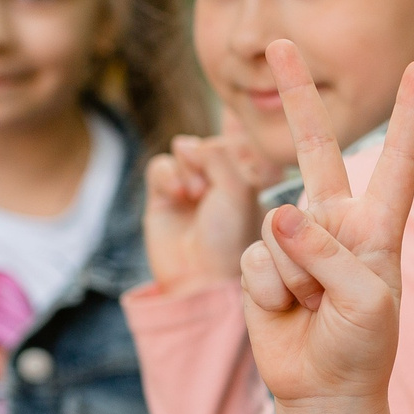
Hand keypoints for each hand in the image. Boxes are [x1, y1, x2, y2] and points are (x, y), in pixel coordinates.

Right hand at [145, 134, 268, 295]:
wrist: (201, 281)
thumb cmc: (232, 241)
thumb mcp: (239, 191)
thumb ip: (218, 155)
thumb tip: (185, 143)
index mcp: (252, 179)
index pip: (240, 139)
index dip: (234, 133)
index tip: (234, 138)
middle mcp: (223, 182)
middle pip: (209, 141)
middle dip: (208, 155)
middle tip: (210, 183)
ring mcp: (192, 189)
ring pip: (184, 151)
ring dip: (189, 167)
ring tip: (196, 194)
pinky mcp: (164, 198)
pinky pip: (161, 166)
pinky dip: (168, 175)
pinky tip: (179, 195)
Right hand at [239, 44, 413, 413]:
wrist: (324, 392)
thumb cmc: (362, 348)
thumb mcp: (367, 302)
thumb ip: (329, 256)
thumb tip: (282, 215)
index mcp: (378, 225)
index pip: (398, 162)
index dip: (411, 115)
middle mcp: (335, 221)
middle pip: (314, 148)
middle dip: (296, 95)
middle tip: (279, 42)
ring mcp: (295, 240)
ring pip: (280, 227)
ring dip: (297, 276)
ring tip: (313, 307)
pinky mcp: (261, 262)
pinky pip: (258, 260)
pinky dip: (271, 291)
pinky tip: (286, 312)